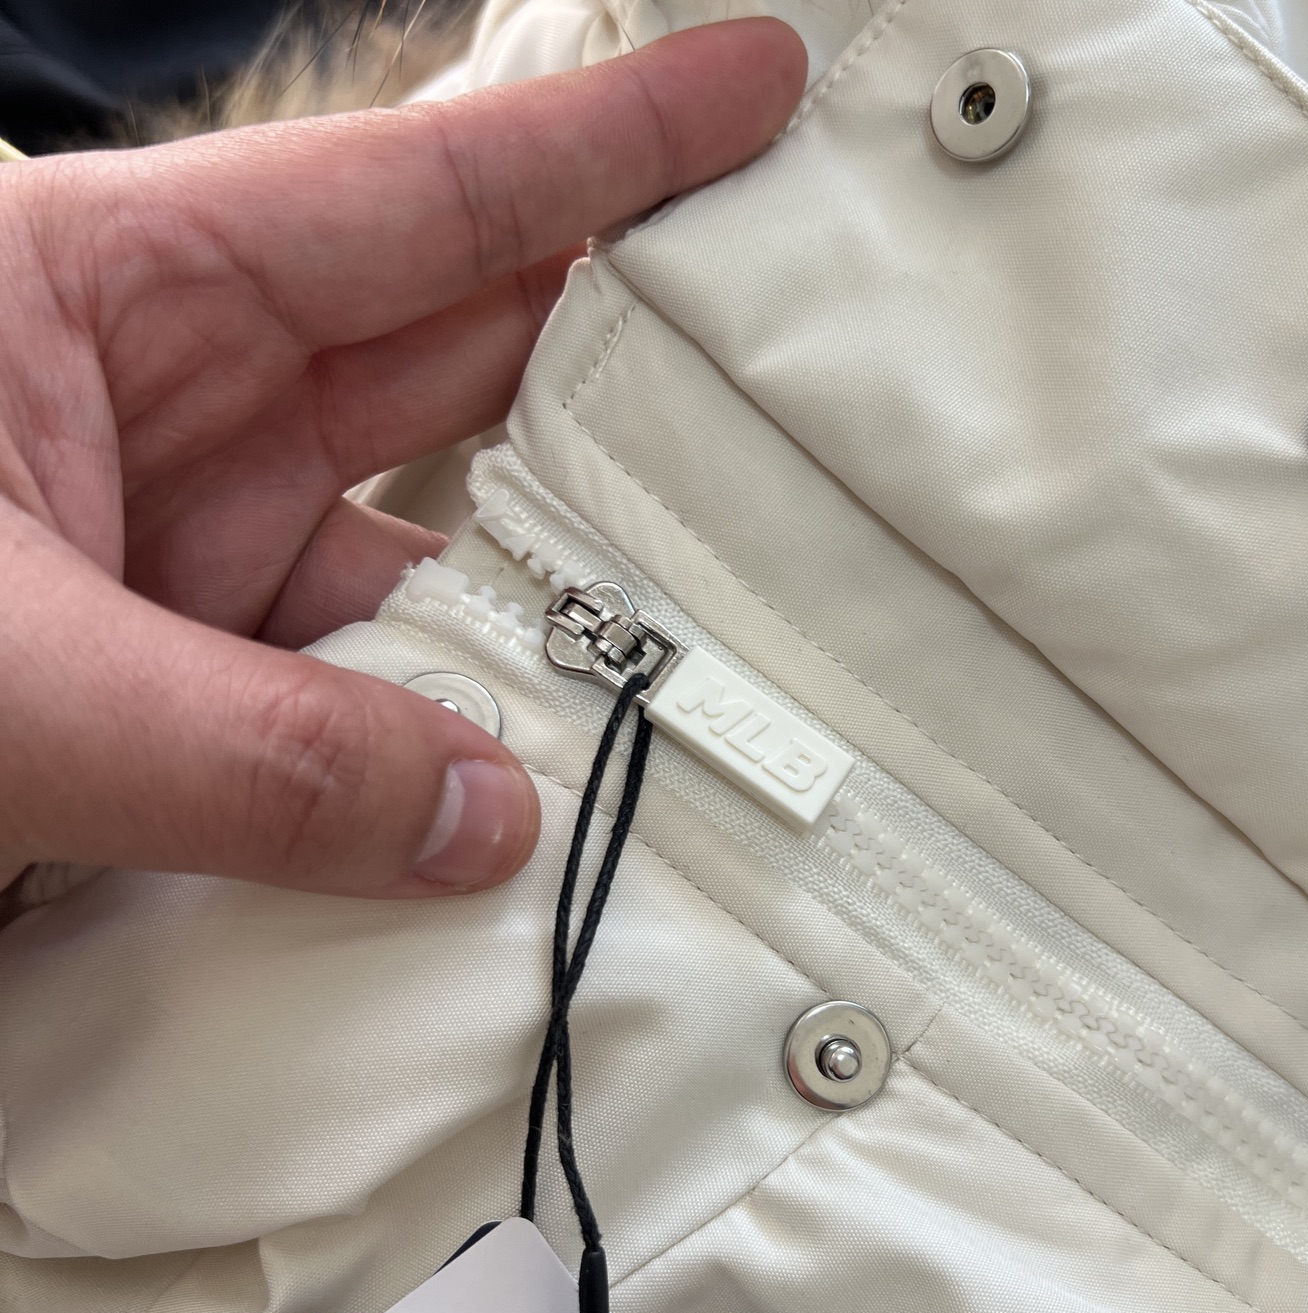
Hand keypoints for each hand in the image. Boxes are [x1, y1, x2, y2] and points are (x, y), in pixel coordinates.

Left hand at [0, 20, 806, 899]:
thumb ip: (249, 753)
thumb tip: (484, 820)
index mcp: (112, 290)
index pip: (425, 194)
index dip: (611, 142)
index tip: (757, 92)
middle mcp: (168, 403)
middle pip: (462, 358)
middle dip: (627, 366)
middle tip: (788, 381)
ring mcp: (179, 545)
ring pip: (423, 553)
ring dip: (537, 609)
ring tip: (686, 647)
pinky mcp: (172, 673)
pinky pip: (354, 688)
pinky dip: (434, 735)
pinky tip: (517, 778)